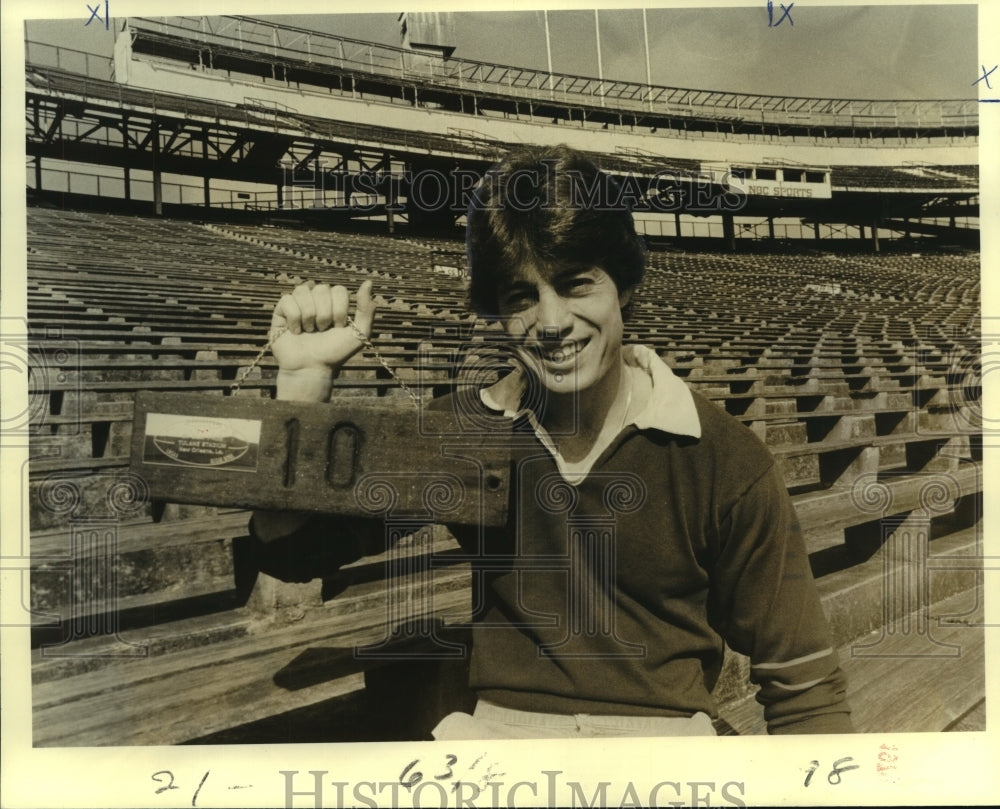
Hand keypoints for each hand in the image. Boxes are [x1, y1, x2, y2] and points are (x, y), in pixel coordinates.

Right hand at [270, 279, 376, 399]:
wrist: (312, 368)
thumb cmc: (336, 353)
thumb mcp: (360, 333)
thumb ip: (366, 309)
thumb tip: (368, 282)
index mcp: (334, 302)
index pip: (339, 289)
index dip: (340, 309)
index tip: (338, 327)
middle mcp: (316, 300)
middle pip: (322, 289)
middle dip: (325, 314)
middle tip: (322, 330)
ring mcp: (298, 304)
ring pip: (303, 290)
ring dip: (309, 315)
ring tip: (310, 331)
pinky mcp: (281, 311)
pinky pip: (287, 299)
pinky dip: (294, 318)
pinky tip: (296, 331)